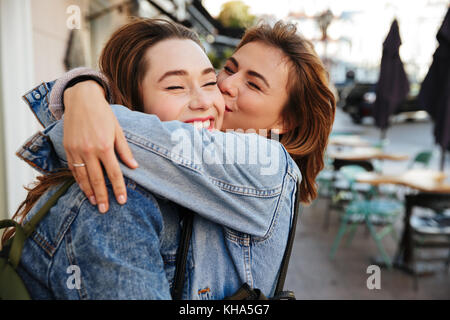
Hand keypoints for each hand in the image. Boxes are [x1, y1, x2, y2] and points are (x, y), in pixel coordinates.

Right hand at [63, 80, 137, 212]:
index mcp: (105, 146)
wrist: (81, 99)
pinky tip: (84, 188)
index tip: (122, 200)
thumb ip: (125, 150)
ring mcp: (76, 150)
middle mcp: (89, 150)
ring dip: (89, 192)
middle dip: (102, 196)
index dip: (118, 188)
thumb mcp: (118, 130)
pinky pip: (73, 168)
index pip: (114, 173)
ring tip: (95, 203)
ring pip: (83, 177)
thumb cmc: (103, 114)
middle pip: (97, 179)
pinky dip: (78, 180)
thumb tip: (134, 167)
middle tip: (106, 210)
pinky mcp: (67, 148)